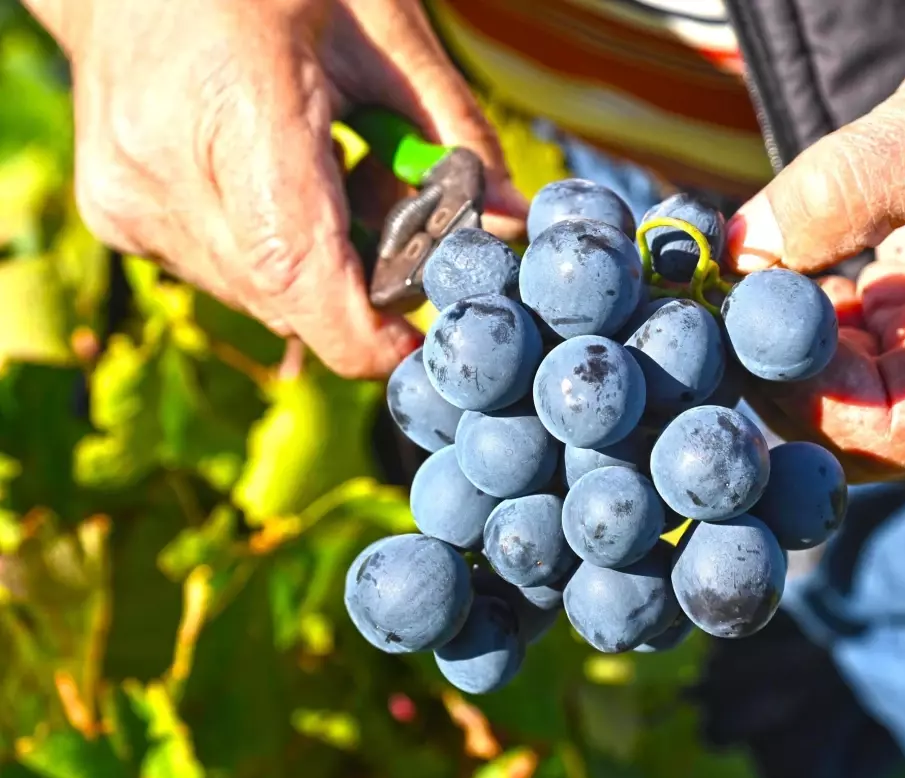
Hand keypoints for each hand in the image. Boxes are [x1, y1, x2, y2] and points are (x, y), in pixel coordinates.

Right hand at [27, 0, 526, 377]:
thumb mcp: (384, 29)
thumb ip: (455, 130)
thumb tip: (514, 222)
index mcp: (235, 108)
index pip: (298, 272)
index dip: (367, 334)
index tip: (421, 345)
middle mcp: (161, 171)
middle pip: (289, 299)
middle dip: (361, 285)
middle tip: (392, 208)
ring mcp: (128, 202)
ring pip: (258, 297)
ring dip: (317, 266)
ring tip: (327, 173)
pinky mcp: (116, 220)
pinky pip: (222, 275)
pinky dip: (270, 251)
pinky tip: (272, 181)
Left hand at [725, 0, 904, 481]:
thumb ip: (839, 195)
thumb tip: (738, 255)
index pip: (903, 433)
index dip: (809, 402)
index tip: (739, 337)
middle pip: (868, 430)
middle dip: (788, 381)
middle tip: (717, 321)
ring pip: (850, 393)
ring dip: (788, 348)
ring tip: (734, 289)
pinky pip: (852, 346)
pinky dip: (806, 315)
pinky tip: (771, 272)